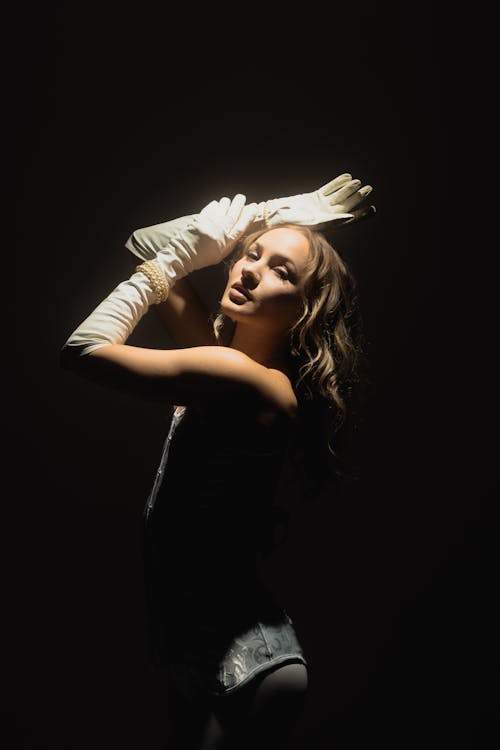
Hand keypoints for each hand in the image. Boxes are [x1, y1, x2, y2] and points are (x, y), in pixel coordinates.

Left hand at [153, 194, 257, 283]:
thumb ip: (231, 241)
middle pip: (235, 210)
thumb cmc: (204, 256)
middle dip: (239, 201)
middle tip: (241, 197)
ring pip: (224, 204)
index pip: (243, 223)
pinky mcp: (202, 216)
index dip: (250, 214)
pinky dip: (216, 204)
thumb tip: (239, 228)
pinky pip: (213, 205)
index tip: (254, 207)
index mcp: (228, 240)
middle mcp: (222, 229)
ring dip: (227, 202)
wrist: (185, 253)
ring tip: (227, 203)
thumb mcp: (222, 253)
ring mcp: (212, 221)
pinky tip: (216, 207)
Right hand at [256, 173, 374, 230]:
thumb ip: (325, 220)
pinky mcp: (314, 198)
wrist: (272, 217)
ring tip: (359, 182)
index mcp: (324, 225)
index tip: (371, 210)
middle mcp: (324, 216)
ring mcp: (319, 206)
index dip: (360, 216)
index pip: (346, 220)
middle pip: (345, 206)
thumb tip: (345, 217)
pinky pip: (328, 189)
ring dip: (349, 189)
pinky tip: (347, 177)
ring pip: (338, 196)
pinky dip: (337, 183)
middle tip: (368, 189)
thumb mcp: (306, 222)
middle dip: (357, 198)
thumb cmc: (285, 223)